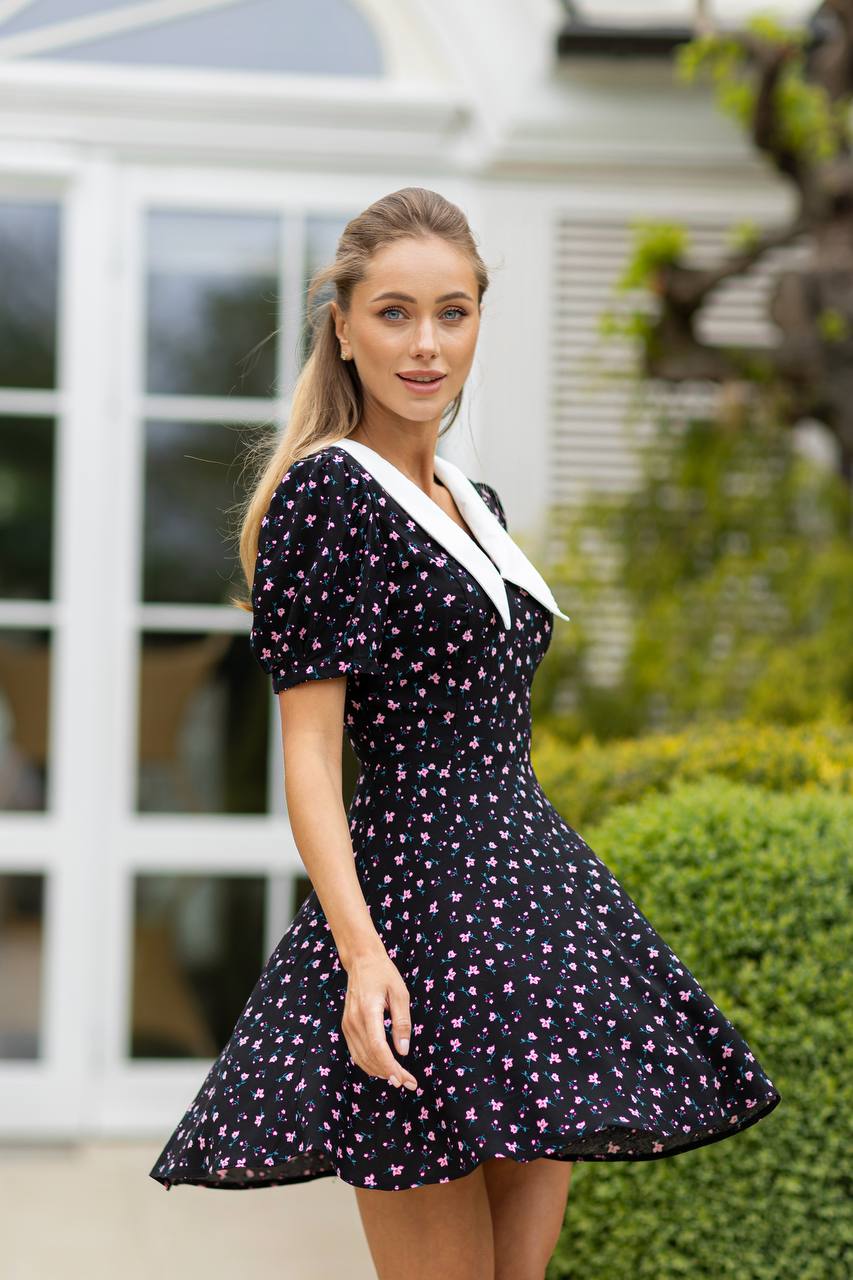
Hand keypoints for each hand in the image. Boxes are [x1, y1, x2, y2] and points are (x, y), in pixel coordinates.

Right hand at [341, 946, 418, 1091]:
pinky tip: (383, 1067)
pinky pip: (356, 1052)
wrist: (361, 961)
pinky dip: (369, 1064)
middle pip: (370, 1057)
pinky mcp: (346, 1026)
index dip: (391, 1066)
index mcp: (368, 1011)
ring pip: (361, 1058)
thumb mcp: (400, 993)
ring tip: (399, 1078)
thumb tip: (403, 1050)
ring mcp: (347, 1025)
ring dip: (379, 1071)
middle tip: (409, 1083)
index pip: (378, 1048)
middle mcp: (354, 1021)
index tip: (405, 1078)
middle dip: (390, 1073)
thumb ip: (402, 1022)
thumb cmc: (384, 974)